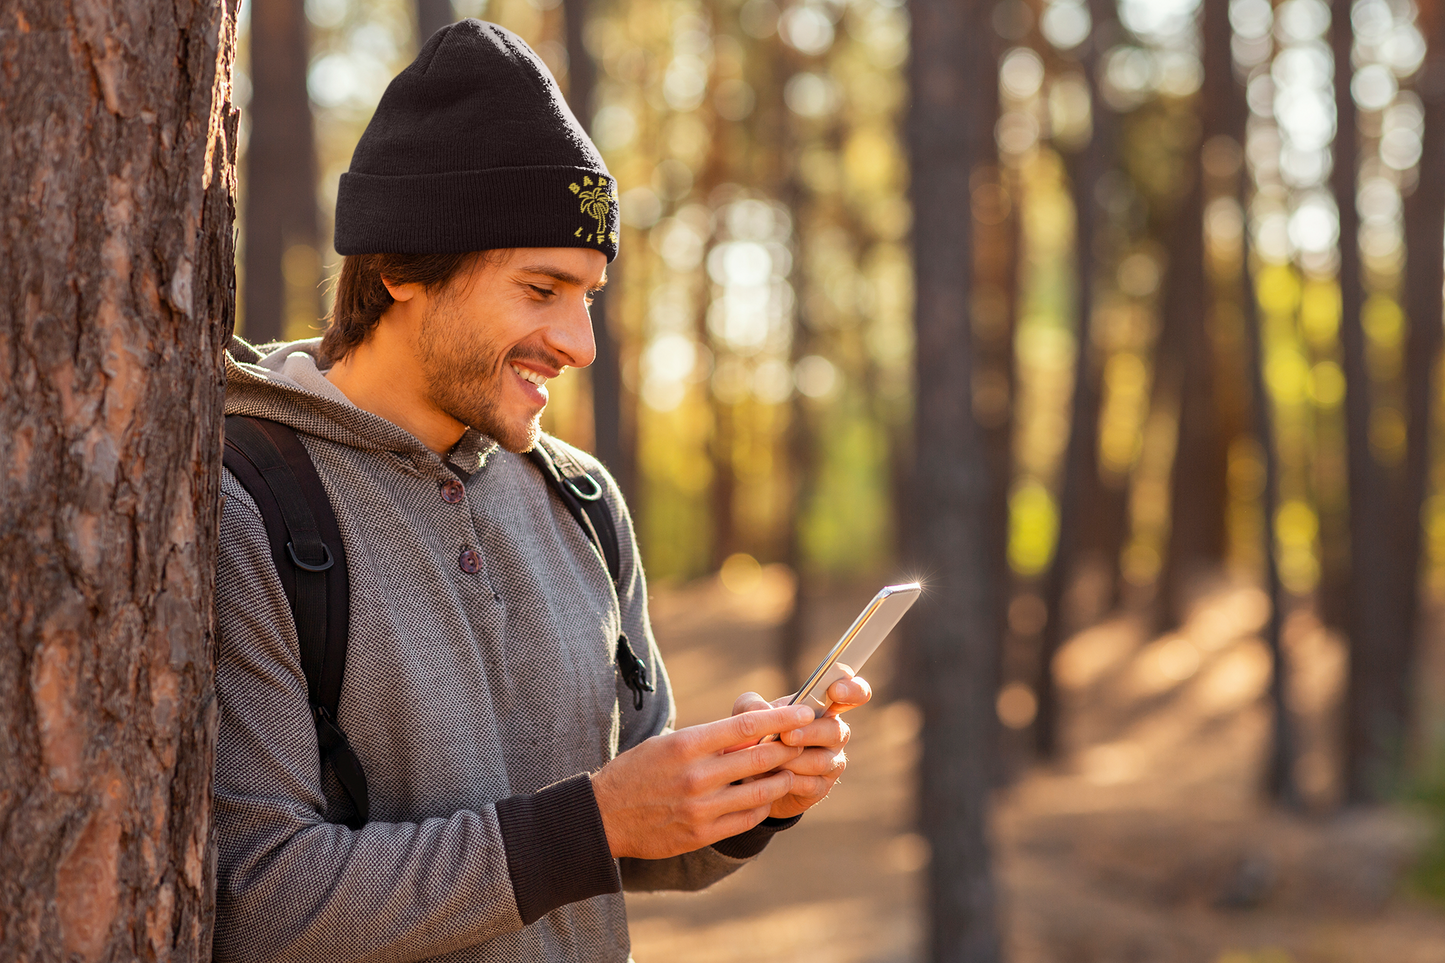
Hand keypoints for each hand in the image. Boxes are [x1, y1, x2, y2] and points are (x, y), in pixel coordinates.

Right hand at [590, 703, 814, 858]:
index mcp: (687, 745)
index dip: (781, 720)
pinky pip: (746, 819)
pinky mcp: (701, 834)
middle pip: (760, 758)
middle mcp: (696, 776)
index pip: (746, 726)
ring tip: (789, 772)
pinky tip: (766, 798)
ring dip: (782, 780)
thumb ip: (708, 740)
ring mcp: (700, 808)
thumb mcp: (667, 743)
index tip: (803, 713)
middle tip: (804, 742)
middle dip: (789, 749)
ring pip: (760, 792)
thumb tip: (752, 733)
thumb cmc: (637, 771)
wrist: (604, 816)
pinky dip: (763, 806)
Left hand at [731, 673, 871, 819]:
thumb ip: (752, 705)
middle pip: (836, 730)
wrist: (748, 776)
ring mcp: (831, 761)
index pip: (854, 693)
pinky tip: (769, 778)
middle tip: (785, 736)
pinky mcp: (821, 787)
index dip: (853, 690)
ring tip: (768, 761)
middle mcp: (834, 732)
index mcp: (823, 707)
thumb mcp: (746, 714)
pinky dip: (787, 781)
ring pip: (821, 761)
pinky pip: (810, 784)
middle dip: (809, 733)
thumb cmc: (755, 734)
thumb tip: (765, 710)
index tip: (836, 690)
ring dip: (792, 760)